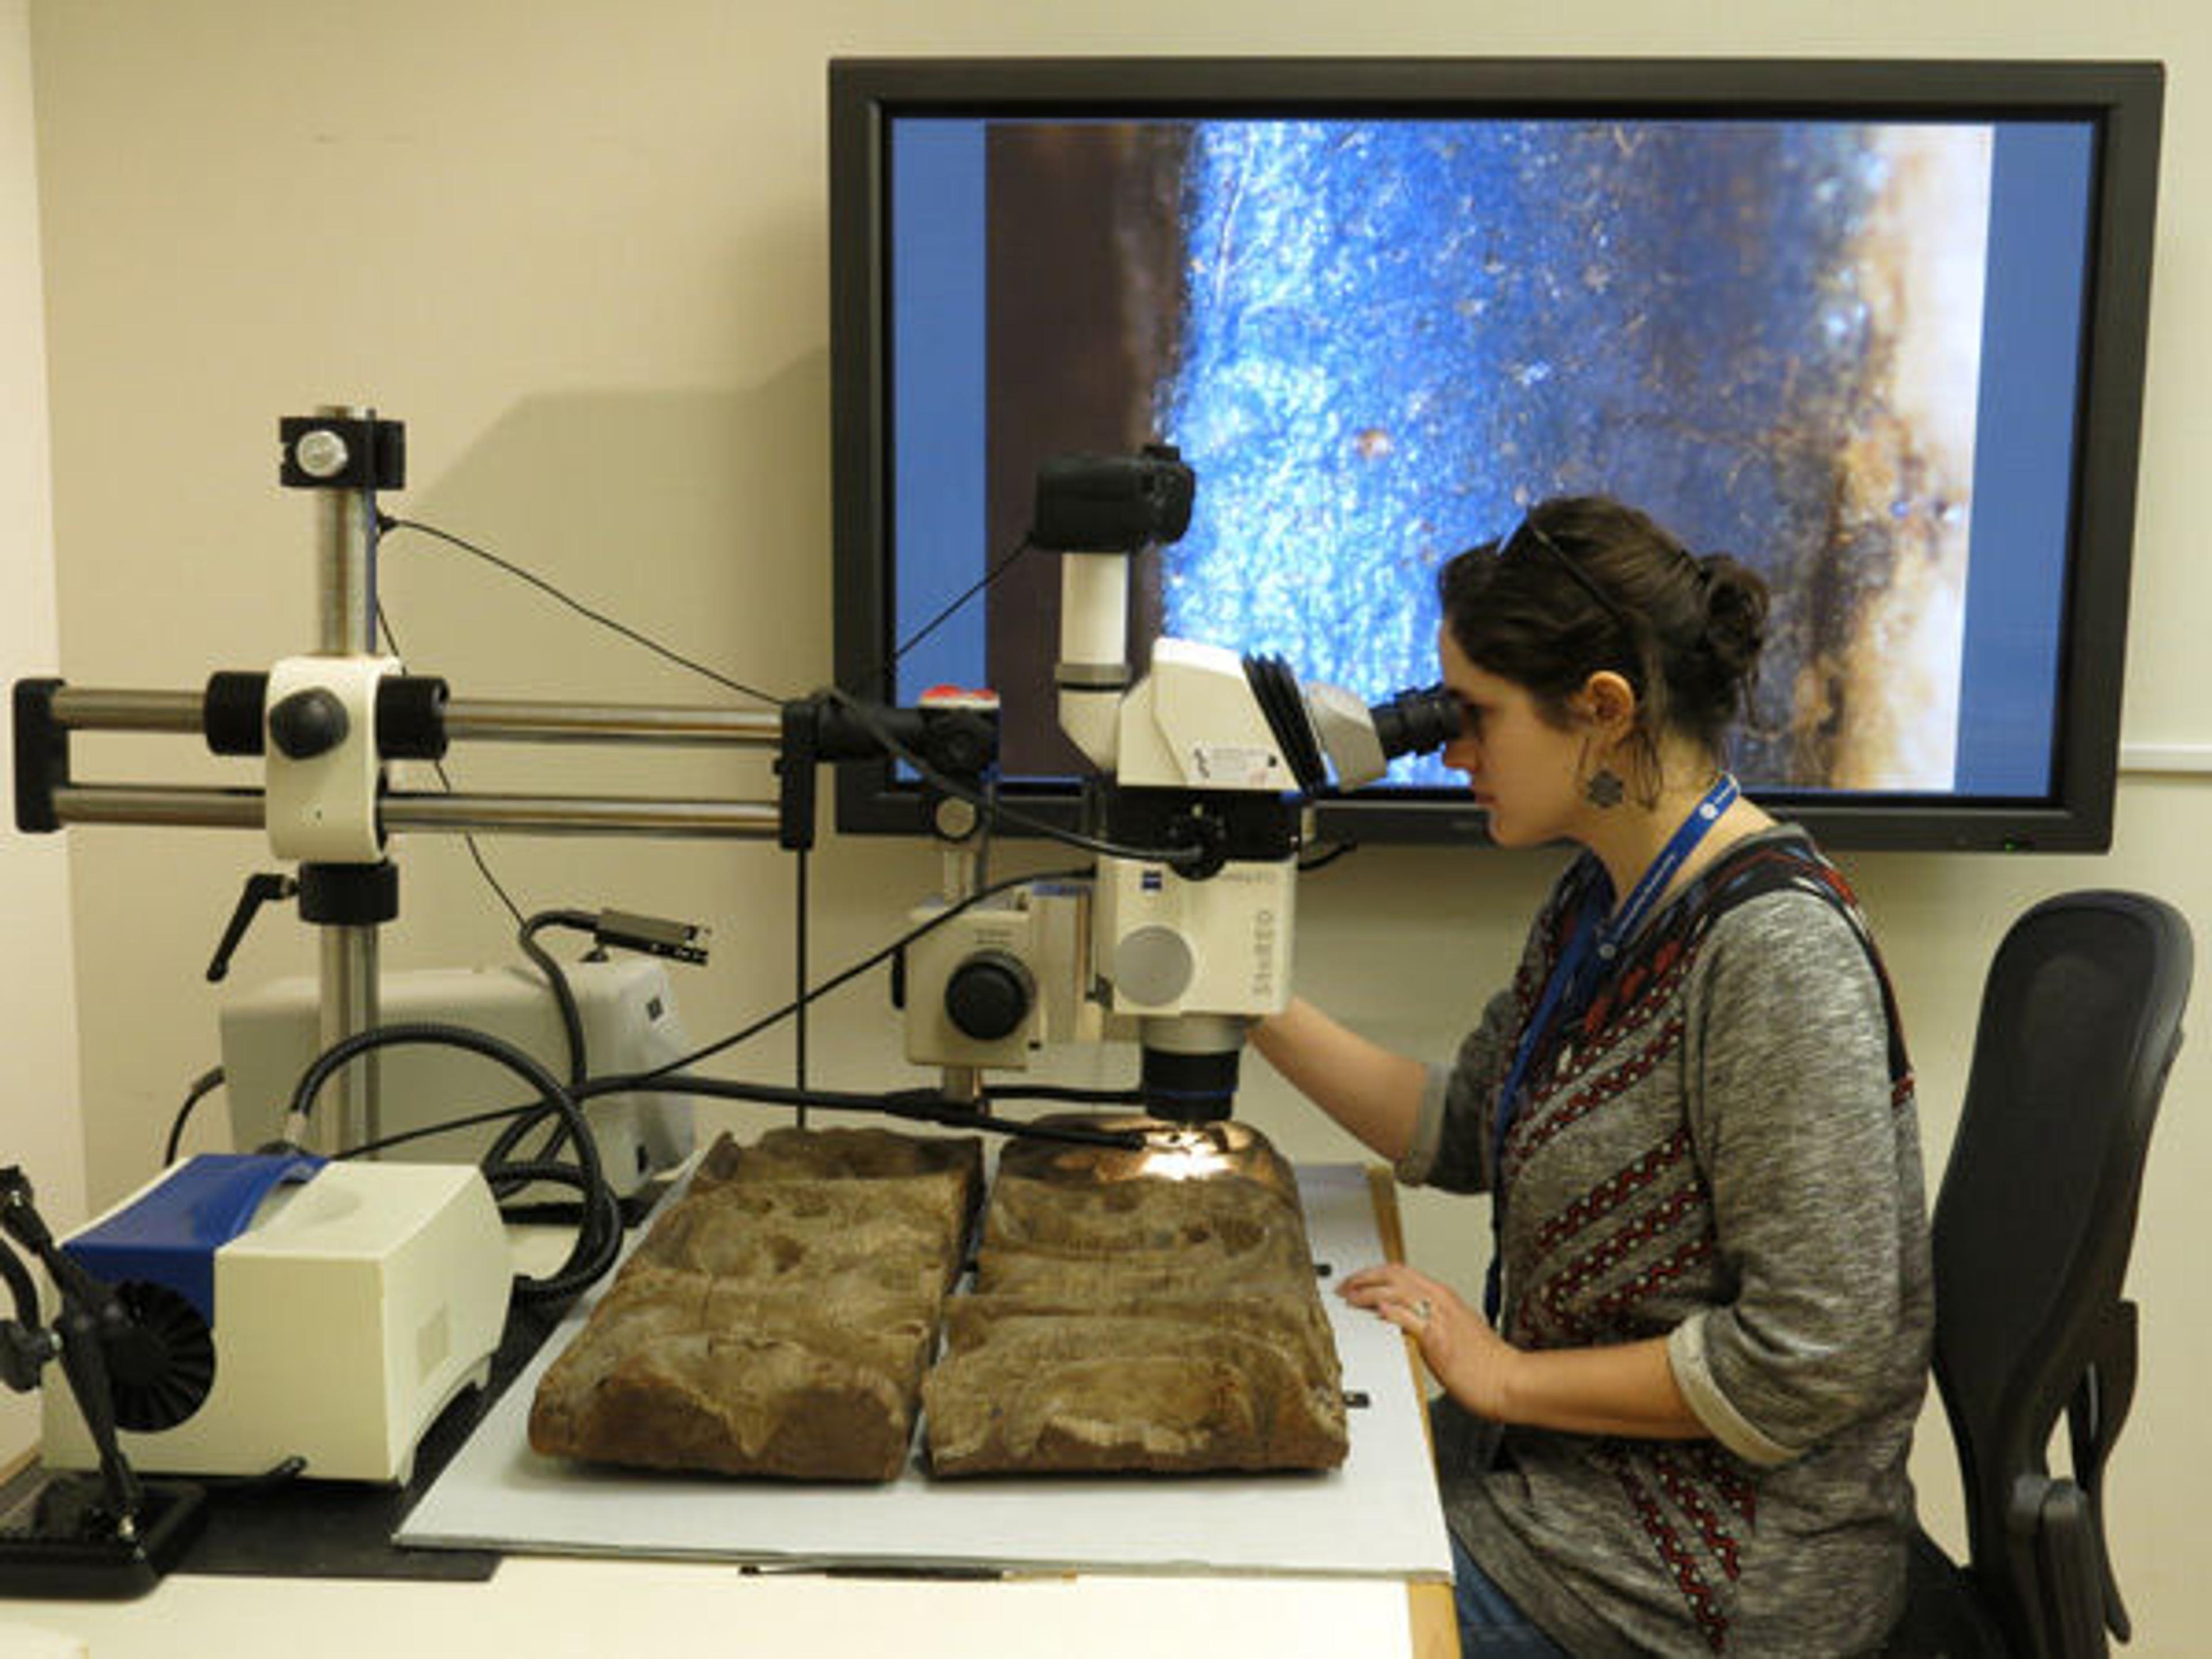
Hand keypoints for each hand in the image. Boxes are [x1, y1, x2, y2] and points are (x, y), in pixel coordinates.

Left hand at [1337, 1263, 1518, 1420]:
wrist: (1509, 1381)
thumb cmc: (1488, 1364)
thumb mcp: (1456, 1333)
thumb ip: (1431, 1323)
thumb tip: (1408, 1323)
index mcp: (1445, 1298)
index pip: (1402, 1273)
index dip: (1374, 1274)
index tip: (1357, 1282)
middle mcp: (1441, 1301)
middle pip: (1394, 1274)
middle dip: (1364, 1277)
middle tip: (1345, 1287)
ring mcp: (1439, 1319)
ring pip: (1396, 1291)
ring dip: (1367, 1292)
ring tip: (1349, 1298)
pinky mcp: (1438, 1340)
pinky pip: (1408, 1318)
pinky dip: (1389, 1312)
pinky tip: (1375, 1313)